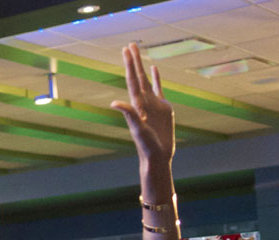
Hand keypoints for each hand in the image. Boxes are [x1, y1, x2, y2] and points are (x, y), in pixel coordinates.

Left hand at [111, 43, 173, 166]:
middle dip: (134, 60)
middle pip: (138, 76)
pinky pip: (159, 89)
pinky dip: (156, 78)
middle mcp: (143, 101)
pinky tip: (154, 68)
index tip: (126, 50)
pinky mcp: (163, 108)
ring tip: (139, 52)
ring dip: (143, 66)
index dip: (130, 64)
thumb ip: (129, 114)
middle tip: (130, 44)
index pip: (132, 79)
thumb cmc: (146, 145)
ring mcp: (153, 104)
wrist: (157, 156)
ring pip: (147, 80)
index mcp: (137, 104)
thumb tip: (115, 102)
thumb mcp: (138, 128)